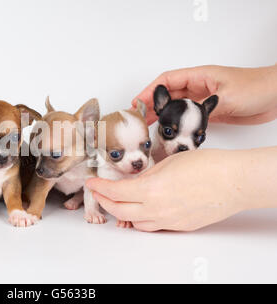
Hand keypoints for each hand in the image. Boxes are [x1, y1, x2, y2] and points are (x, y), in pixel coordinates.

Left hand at [86, 147, 276, 231]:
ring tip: (119, 201)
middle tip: (99, 193)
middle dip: (105, 201)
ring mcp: (168, 221)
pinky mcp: (180, 226)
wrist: (233, 181)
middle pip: (120, 211)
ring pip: (135, 223)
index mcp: (150, 190)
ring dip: (123, 213)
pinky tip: (143, 209)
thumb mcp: (168, 163)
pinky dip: (142, 219)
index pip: (114, 192)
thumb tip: (135, 183)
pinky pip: (154, 227)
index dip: (100, 188)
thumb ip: (147, 176)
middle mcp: (156, 209)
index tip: (92, 183)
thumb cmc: (206, 166)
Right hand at [133, 64, 276, 124]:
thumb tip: (184, 120)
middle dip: (152, 106)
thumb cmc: (257, 87)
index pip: (167, 81)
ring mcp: (203, 101)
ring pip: (177, 109)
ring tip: (150, 129)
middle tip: (139, 119)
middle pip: (169, 96)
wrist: (276, 96)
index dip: (151, 91)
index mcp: (200, 77)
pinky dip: (178, 126)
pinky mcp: (210, 114)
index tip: (139, 102)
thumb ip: (204, 108)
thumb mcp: (228, 97)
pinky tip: (173, 134)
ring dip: (164, 117)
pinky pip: (188, 120)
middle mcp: (199, 88)